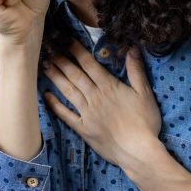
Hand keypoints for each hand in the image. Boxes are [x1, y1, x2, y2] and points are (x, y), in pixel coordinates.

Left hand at [42, 41, 163, 171]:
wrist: (138, 151)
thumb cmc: (145, 122)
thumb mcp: (145, 94)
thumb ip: (136, 71)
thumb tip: (131, 48)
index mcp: (109, 87)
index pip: (89, 64)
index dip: (75, 50)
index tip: (64, 39)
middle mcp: (95, 97)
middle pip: (75, 75)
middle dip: (61, 60)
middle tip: (47, 48)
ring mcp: (87, 113)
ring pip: (68, 91)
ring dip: (56, 77)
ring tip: (45, 64)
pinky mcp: (83, 129)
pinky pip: (66, 115)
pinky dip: (55, 105)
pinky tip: (46, 96)